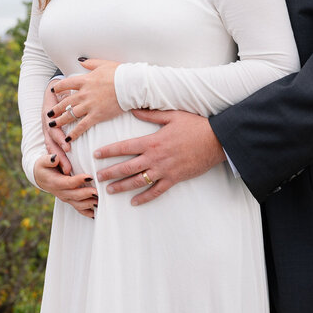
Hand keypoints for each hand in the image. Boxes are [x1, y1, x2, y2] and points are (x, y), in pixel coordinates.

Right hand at [33, 154, 97, 217]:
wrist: (41, 177)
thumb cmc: (44, 167)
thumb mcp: (42, 161)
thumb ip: (48, 160)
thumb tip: (55, 158)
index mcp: (55, 182)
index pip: (68, 182)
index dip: (78, 180)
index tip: (89, 177)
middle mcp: (61, 192)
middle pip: (75, 195)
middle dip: (87, 194)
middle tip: (98, 191)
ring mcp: (66, 198)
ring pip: (78, 204)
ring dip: (89, 204)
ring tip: (100, 201)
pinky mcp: (71, 200)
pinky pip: (79, 209)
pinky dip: (88, 212)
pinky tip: (96, 213)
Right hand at [41, 80, 72, 174]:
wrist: (52, 89)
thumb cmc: (59, 89)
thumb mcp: (58, 89)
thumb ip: (61, 91)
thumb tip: (65, 89)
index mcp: (49, 116)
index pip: (54, 130)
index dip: (59, 139)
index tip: (67, 147)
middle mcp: (48, 126)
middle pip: (53, 143)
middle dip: (60, 156)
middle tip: (68, 168)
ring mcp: (48, 131)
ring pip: (53, 148)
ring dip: (60, 160)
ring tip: (68, 170)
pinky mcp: (52, 134)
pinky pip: (53, 148)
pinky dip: (58, 158)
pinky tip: (65, 169)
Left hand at [48, 58, 123, 146]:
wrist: (130, 85)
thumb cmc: (119, 73)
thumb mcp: (103, 64)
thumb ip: (90, 63)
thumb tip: (80, 60)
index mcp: (85, 80)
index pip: (66, 84)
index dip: (58, 88)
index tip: (54, 91)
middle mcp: (84, 93)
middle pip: (66, 102)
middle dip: (56, 108)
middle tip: (50, 113)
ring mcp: (89, 105)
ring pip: (70, 115)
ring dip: (60, 121)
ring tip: (53, 125)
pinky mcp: (97, 115)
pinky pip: (82, 126)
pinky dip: (74, 133)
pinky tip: (68, 138)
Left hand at [94, 109, 225, 205]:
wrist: (215, 140)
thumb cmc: (195, 126)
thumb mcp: (172, 115)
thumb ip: (151, 114)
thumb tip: (134, 109)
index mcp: (152, 141)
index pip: (124, 147)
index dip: (108, 151)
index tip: (96, 154)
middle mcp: (155, 157)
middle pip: (126, 167)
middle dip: (110, 172)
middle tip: (97, 177)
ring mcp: (164, 170)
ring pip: (138, 181)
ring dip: (122, 186)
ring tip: (110, 191)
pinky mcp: (174, 179)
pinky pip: (156, 191)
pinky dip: (145, 197)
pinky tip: (134, 202)